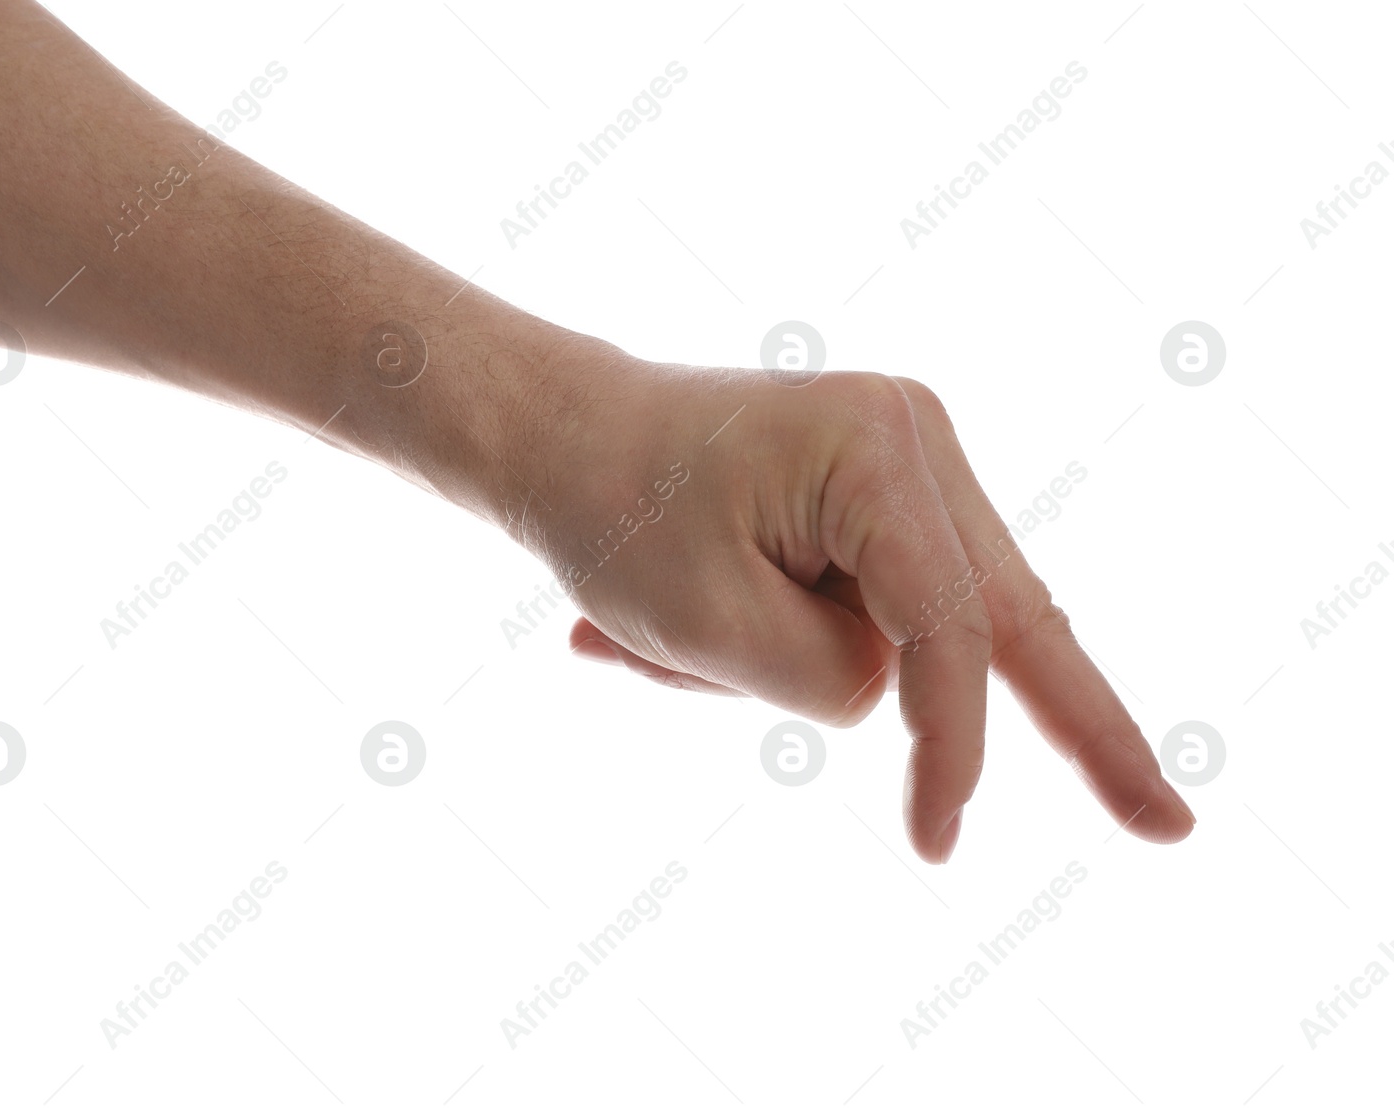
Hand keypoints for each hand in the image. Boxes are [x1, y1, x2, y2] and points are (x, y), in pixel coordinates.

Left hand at [534, 357, 1194, 862]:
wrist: (560, 434)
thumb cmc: (616, 518)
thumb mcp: (714, 628)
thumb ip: (840, 678)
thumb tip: (899, 686)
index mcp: (878, 453)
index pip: (953, 628)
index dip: (956, 745)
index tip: (936, 842)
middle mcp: (916, 438)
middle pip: (1006, 614)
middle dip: (1083, 725)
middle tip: (1170, 827)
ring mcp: (904, 458)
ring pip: (927, 622)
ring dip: (803, 666)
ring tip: (648, 635)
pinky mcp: (877, 492)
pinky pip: (879, 604)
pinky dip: (792, 643)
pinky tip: (652, 628)